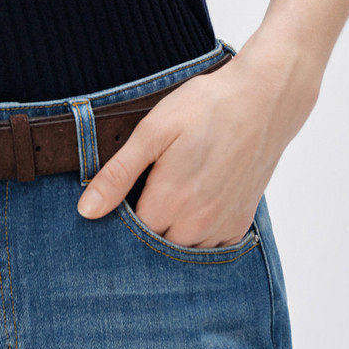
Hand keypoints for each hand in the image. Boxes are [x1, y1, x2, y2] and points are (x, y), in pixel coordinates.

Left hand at [75, 34, 321, 248]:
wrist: (262, 100)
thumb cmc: (205, 108)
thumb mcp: (154, 131)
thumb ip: (119, 174)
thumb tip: (86, 211)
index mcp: (170, 201)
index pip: (129, 232)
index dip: (121, 212)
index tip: (127, 187)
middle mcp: (197, 224)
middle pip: (155, 243)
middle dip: (145, 222)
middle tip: (150, 182)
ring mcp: (222, 227)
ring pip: (182, 248)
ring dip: (172, 229)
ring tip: (173, 188)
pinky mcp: (240, 223)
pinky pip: (210, 246)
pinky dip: (198, 232)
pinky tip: (196, 200)